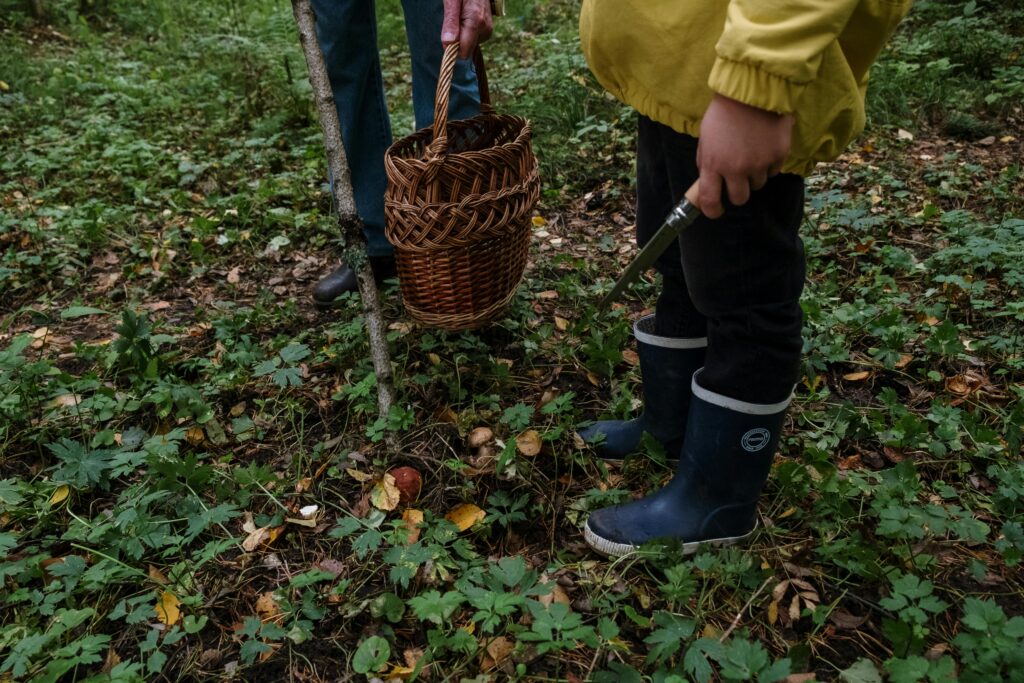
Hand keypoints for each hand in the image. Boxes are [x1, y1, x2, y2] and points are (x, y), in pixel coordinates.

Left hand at [442, 0, 492, 58]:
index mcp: (476, 21)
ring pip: (469, 45)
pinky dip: (466, 32)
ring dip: (460, 34)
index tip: (445, 36)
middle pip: (466, 50)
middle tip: (453, 20)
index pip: (463, 52)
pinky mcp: (487, 30)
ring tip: (460, 15)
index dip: (452, 48)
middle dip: (456, 40)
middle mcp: (485, 28)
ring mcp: (488, 29)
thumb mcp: (451, 1)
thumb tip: (448, 44)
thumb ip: (451, 22)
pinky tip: (465, 17)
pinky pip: (473, 39)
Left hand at [696, 94, 793, 218]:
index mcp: (713, 164)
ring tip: (751, 153)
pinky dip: (769, 164)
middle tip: (737, 181)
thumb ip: (707, 162)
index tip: (715, 211)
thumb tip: (707, 183)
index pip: (710, 201)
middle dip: (738, 193)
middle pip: (740, 199)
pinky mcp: (778, 156)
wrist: (753, 89)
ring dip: (754, 175)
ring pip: (758, 185)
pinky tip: (764, 146)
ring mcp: (759, 163)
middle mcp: (736, 169)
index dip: (712, 211)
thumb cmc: (724, 112)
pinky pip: (773, 171)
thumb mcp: (705, 138)